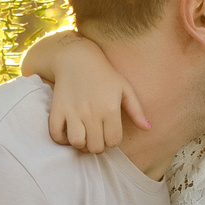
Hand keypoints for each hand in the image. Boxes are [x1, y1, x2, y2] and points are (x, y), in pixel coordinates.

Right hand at [41, 37, 147, 152]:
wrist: (77, 58)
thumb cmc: (105, 75)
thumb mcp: (124, 89)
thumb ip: (136, 110)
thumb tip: (148, 129)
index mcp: (110, 108)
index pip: (114, 141)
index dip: (113, 141)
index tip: (110, 133)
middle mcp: (91, 112)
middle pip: (96, 146)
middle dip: (98, 145)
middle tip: (97, 136)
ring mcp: (73, 111)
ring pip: (77, 142)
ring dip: (81, 144)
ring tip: (84, 135)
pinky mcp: (58, 109)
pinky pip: (56, 134)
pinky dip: (62, 139)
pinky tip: (69, 133)